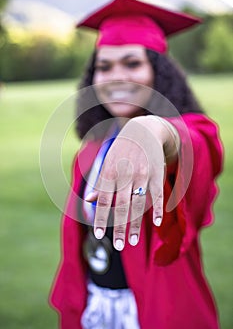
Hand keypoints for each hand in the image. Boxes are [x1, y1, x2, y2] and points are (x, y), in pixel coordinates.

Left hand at [85, 116, 178, 249]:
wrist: (143, 130)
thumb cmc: (122, 150)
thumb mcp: (107, 162)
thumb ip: (100, 182)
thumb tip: (88, 200)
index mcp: (110, 172)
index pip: (104, 200)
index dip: (101, 218)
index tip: (98, 236)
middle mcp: (126, 174)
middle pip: (121, 206)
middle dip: (119, 228)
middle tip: (117, 246)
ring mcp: (143, 174)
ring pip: (139, 204)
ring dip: (136, 225)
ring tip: (133, 242)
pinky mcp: (157, 174)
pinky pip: (158, 194)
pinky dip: (159, 209)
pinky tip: (157, 223)